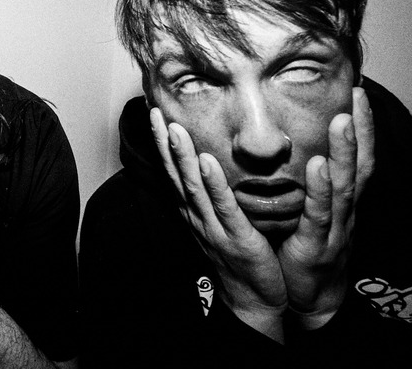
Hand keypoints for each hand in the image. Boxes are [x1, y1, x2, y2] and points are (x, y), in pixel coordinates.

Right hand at [150, 109, 287, 325]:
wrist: (255, 299)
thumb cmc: (242, 258)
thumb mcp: (222, 221)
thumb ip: (215, 194)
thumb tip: (213, 161)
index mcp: (193, 211)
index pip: (173, 172)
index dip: (163, 144)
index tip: (156, 114)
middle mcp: (197, 217)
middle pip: (176, 175)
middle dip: (164, 143)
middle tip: (156, 112)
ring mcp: (213, 227)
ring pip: (193, 187)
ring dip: (182, 156)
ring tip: (174, 128)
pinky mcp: (236, 237)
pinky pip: (222, 206)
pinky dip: (213, 183)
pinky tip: (207, 161)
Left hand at [278, 87, 374, 326]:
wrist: (308, 296)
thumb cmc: (309, 247)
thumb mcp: (314, 209)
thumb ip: (312, 179)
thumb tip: (300, 141)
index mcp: (343, 201)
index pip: (358, 158)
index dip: (364, 128)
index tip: (359, 94)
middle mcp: (345, 211)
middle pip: (359, 166)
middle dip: (360, 130)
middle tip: (359, 96)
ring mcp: (334, 228)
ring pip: (344, 186)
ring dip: (344, 152)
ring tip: (341, 121)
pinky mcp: (316, 244)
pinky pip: (319, 214)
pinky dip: (320, 190)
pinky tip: (317, 166)